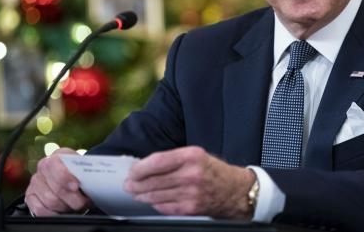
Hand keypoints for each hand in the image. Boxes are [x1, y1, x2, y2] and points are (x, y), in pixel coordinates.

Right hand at [24, 147, 91, 215]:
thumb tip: (90, 183)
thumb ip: (84, 172)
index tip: (76, 186)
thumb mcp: (84, 167)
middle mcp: (43, 168)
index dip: (65, 177)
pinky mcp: (30, 196)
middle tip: (84, 202)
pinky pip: (40, 210)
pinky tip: (63, 212)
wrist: (72, 175)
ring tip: (76, 205)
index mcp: (57, 157)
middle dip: (73, 198)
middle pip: (56, 189)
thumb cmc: (79, 172)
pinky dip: (54, 213)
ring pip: (50, 201)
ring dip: (66, 206)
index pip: (55, 166)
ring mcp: (35, 182)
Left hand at [124, 146, 254, 218]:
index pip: (157, 161)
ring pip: (155, 195)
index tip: (132, 171)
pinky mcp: (190, 208)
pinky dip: (155, 204)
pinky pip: (164, 207)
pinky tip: (151, 200)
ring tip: (136, 192)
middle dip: (136, 183)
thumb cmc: (213, 171)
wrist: (234, 191)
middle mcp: (191, 174)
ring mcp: (190, 193)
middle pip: (153, 180)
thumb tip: (146, 166)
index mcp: (191, 156)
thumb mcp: (197, 155)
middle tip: (129, 184)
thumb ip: (173, 158)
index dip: (140, 168)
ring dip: (141, 195)